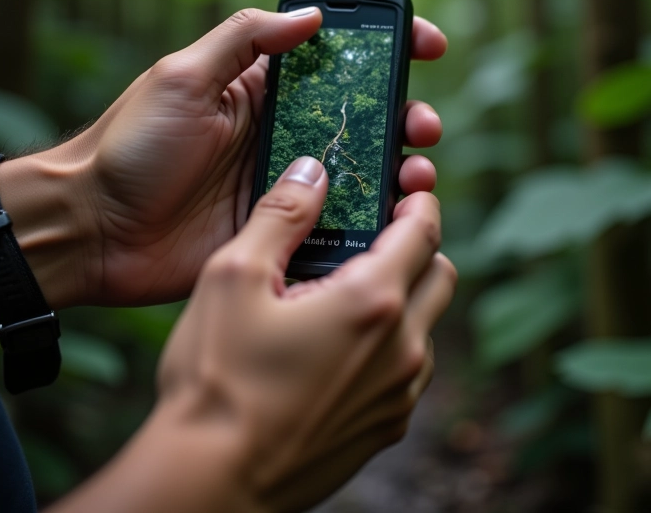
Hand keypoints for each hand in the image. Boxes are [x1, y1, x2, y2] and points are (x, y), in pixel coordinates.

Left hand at [0, 9, 445, 315]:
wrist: (95, 230)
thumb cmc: (131, 145)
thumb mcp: (182, 76)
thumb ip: (244, 39)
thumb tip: (310, 17)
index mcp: (262, 89)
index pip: (336, 59)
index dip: (386, 48)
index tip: (427, 45)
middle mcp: (283, 132)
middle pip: (363, 116)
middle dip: (406, 113)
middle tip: (422, 124)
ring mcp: (286, 183)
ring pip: (362, 169)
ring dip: (401, 163)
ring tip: (417, 171)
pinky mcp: (283, 227)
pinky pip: (340, 219)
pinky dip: (373, 216)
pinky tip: (393, 216)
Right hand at [50, 158, 455, 512]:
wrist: (208, 483)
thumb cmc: (216, 379)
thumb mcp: (234, 277)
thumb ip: (280, 215)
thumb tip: (311, 169)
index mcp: (372, 302)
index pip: (425, 232)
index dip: (420, 203)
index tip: (408, 190)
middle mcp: (402, 348)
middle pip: (441, 274)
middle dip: (421, 246)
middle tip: (381, 235)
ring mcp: (399, 394)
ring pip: (429, 324)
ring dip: (409, 296)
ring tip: (356, 290)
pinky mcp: (386, 428)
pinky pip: (410, 369)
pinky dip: (394, 342)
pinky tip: (344, 344)